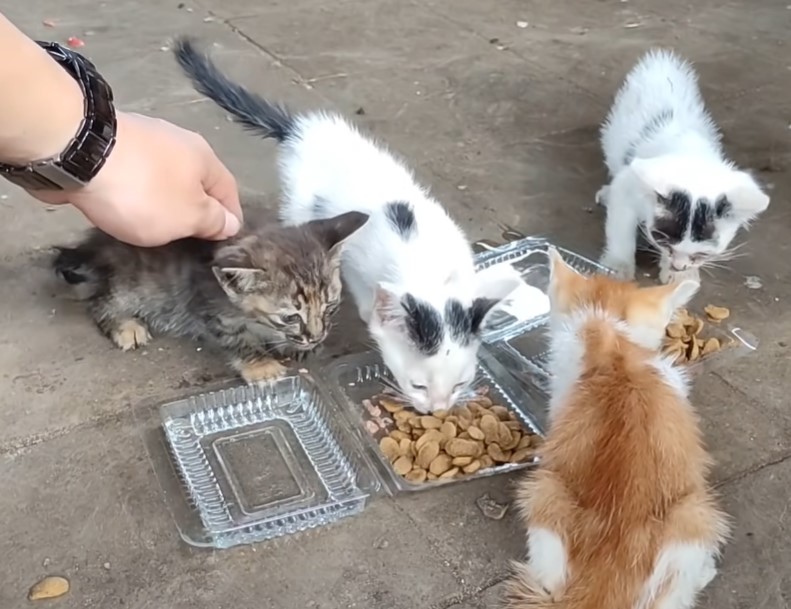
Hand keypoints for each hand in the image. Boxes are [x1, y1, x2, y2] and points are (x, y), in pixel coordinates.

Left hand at [27, 111, 242, 245]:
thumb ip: (213, 221)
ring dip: (162, 197)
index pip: (229, 190)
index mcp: (204, 157)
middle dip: (194, 206)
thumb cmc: (143, 190)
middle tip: (187, 235)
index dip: (230, 217)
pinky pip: (132, 173)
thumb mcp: (188, 217)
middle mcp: (178, 141)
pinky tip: (123, 204)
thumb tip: (231, 222)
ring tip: (152, 222)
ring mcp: (142, 138)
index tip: (224, 239)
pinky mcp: (109, 144)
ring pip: (163, 175)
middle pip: (195, 180)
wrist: (77, 152)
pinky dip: (134, 190)